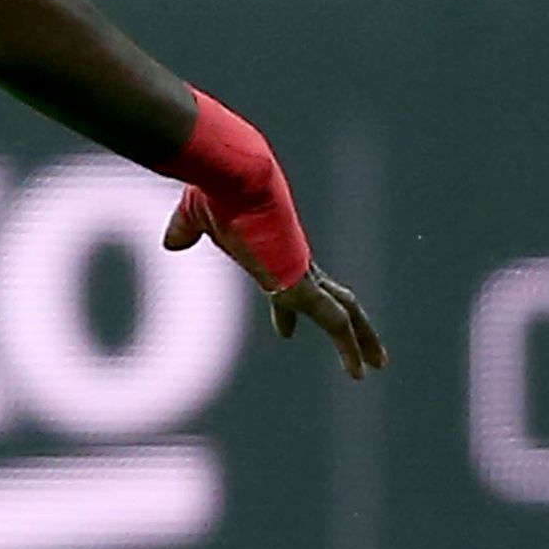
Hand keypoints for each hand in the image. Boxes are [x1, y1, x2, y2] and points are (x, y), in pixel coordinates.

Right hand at [159, 90, 384, 375]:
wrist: (236, 175)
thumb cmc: (217, 190)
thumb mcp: (195, 216)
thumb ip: (186, 231)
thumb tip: (171, 243)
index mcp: (276, 251)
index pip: (290, 286)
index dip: (285, 313)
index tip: (285, 334)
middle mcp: (296, 263)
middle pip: (333, 299)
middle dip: (350, 326)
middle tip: (366, 352)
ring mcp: (303, 273)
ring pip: (345, 311)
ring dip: (361, 341)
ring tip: (378, 367)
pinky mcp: (303, 282)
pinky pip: (334, 321)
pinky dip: (348, 346)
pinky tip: (357, 373)